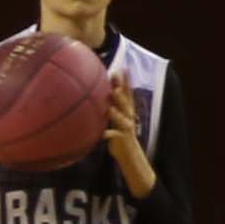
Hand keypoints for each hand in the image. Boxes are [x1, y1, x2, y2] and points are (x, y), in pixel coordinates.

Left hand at [101, 73, 156, 194]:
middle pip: (125, 100)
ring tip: (110, 103)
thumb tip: (95, 99)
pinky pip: (113, 135)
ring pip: (122, 116)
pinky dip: (107, 133)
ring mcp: (126, 127)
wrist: (129, 155)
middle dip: (121, 88)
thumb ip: (109, 110)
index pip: (128, 93)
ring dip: (116, 109)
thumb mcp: (115, 121)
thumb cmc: (119, 136)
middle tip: (116, 76)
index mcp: (128, 111)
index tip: (123, 69)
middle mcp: (129, 117)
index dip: (126, 81)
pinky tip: (101, 133)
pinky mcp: (121, 139)